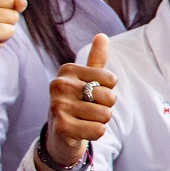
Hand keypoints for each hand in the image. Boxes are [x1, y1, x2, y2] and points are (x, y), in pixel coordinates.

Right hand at [43, 34, 116, 170]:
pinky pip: (99, 130)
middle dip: (105, 107)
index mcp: (67, 70)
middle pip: (110, 97)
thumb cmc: (78, 103)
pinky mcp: (62, 127)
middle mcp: (59, 85)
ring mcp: (58, 106)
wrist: (59, 135)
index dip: (108, 91)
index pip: (111, 80)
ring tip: (83, 120)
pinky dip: (95, 133)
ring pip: (105, 115)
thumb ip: (96, 59)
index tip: (91, 94)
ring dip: (99, 121)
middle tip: (87, 110)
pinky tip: (81, 131)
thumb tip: (102, 35)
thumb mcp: (86, 79)